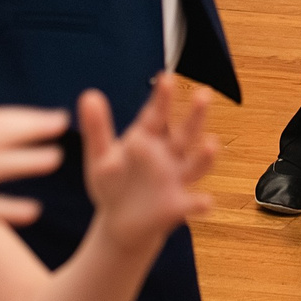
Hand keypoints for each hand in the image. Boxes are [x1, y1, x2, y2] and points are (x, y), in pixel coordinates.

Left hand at [85, 78, 217, 248]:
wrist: (121, 222)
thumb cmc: (112, 183)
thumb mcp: (100, 156)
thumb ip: (97, 128)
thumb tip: (88, 95)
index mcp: (148, 138)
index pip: (157, 114)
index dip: (162, 97)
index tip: (166, 77)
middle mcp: (168, 154)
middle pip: (185, 132)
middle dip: (196, 114)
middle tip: (203, 94)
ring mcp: (176, 179)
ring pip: (195, 164)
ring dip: (206, 155)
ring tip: (211, 143)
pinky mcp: (178, 205)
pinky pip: (192, 203)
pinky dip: (200, 203)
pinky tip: (205, 202)